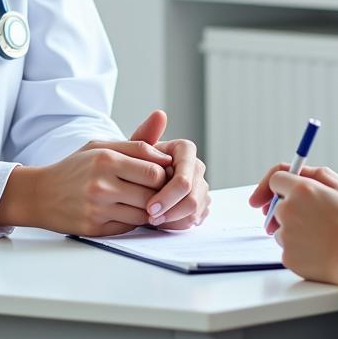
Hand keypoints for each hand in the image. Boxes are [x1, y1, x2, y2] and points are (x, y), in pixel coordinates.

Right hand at [27, 136, 172, 236]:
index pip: (153, 170)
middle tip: (157, 190)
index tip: (161, 174)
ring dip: (148, 209)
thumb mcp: (101, 147)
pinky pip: (128, 227)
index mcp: (106, 159)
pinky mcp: (94, 229)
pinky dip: (132, 221)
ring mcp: (97, 209)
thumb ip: (136, 145)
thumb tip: (167, 155)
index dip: (163, 174)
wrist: (39, 194)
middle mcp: (102, 185)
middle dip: (159, 193)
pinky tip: (126, 211)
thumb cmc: (75, 167)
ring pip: (142, 214)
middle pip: (151, 194)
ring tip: (142, 200)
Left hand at [131, 110, 210, 229]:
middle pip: (193, 197)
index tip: (149, 207)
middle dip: (171, 211)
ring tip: (153, 220)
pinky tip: (162, 222)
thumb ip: (146, 134)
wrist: (137, 178)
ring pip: (195, 211)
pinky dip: (178, 224)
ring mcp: (202, 185)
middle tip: (149, 218)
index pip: (184, 179)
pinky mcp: (201, 203)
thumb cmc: (136, 163)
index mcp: (186, 151)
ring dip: (173, 220)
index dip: (168, 195)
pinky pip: (195, 219)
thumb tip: (159, 114)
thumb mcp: (135, 150)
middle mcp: (198, 167)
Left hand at [254, 166, 337, 283]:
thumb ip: (320, 179)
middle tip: (314, 219)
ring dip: (295, 230)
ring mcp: (286, 234)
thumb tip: (305, 176)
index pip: (276, 179)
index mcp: (301, 190)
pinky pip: (288, 249)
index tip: (286, 192)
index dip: (282, 185)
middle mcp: (288, 210)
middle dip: (291, 210)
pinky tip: (318, 250)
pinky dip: (299, 249)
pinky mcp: (288, 255)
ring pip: (282, 229)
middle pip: (278, 206)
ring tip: (321, 236)